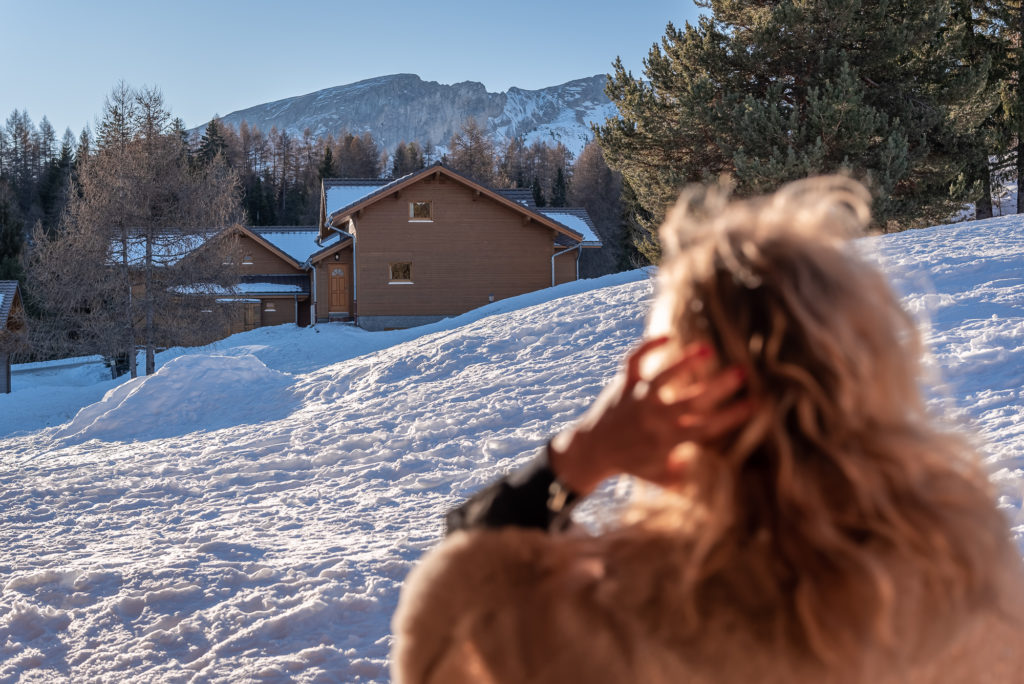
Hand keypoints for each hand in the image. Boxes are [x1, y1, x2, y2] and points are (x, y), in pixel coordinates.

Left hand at [548, 337, 752, 495]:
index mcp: (667, 440)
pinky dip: (648, 346)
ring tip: (707, 348)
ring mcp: (638, 398)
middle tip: (741, 371)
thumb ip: (685, 472)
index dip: (731, 416)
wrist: (590, 451)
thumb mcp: (660, 475)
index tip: (754, 403)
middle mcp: (654, 418)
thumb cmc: (631, 463)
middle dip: (718, 386)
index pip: (706, 427)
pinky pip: (634, 361)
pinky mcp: (624, 385)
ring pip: (663, 376)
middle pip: (691, 400)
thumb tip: (709, 466)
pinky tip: (668, 336)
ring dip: (685, 361)